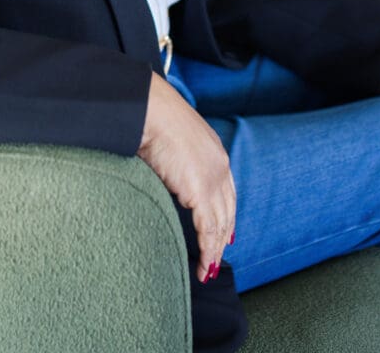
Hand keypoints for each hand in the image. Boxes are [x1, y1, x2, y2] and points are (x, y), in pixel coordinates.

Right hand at [136, 71, 235, 282]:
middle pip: (228, 210)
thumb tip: (162, 166)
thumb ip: (174, 156)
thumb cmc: (151, 116)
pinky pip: (208, 230)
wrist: (150, 109)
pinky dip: (208, 251)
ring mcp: (213, 179)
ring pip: (220, 224)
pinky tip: (204, 265)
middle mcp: (220, 166)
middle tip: (216, 258)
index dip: (226, 213)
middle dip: (224, 236)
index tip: (225, 231)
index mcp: (214, 150)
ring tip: (208, 269)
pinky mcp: (201, 192)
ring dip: (215, 250)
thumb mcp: (168, 137)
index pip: (227, 190)